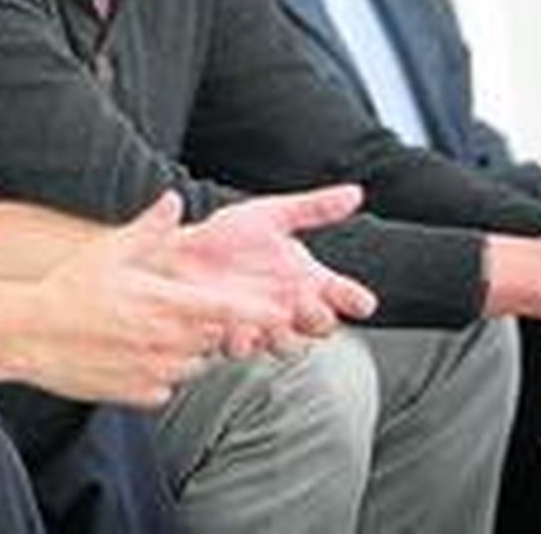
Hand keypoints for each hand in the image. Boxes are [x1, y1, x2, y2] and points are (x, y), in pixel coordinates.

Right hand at [22, 192, 300, 405]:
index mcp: (164, 305)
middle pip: (212, 338)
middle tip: (179, 310)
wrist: (30, 334)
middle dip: (208, 326)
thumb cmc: (69, 288)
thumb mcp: (109, 251)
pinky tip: (133, 355)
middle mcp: (165, 342)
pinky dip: (160, 374)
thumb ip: (149, 229)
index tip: (276, 310)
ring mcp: (153, 372)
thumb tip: (174, 200)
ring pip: (193, 365)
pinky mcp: (139, 395)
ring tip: (152, 331)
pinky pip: (166, 387)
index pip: (226, 311)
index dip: (254, 311)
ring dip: (186, 350)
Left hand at [152, 185, 377, 357]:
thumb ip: (314, 207)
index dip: (356, 301)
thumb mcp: (271, 214)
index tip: (361, 301)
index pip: (344, 296)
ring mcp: (263, 324)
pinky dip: (242, 340)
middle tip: (311, 306)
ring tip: (275, 321)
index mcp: (306, 279)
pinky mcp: (230, 334)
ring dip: (285, 336)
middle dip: (319, 319)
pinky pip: (242, 347)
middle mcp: (290, 306)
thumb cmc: (228, 235)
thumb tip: (355, 193)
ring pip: (287, 345)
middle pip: (320, 326)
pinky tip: (236, 328)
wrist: (180, 251)